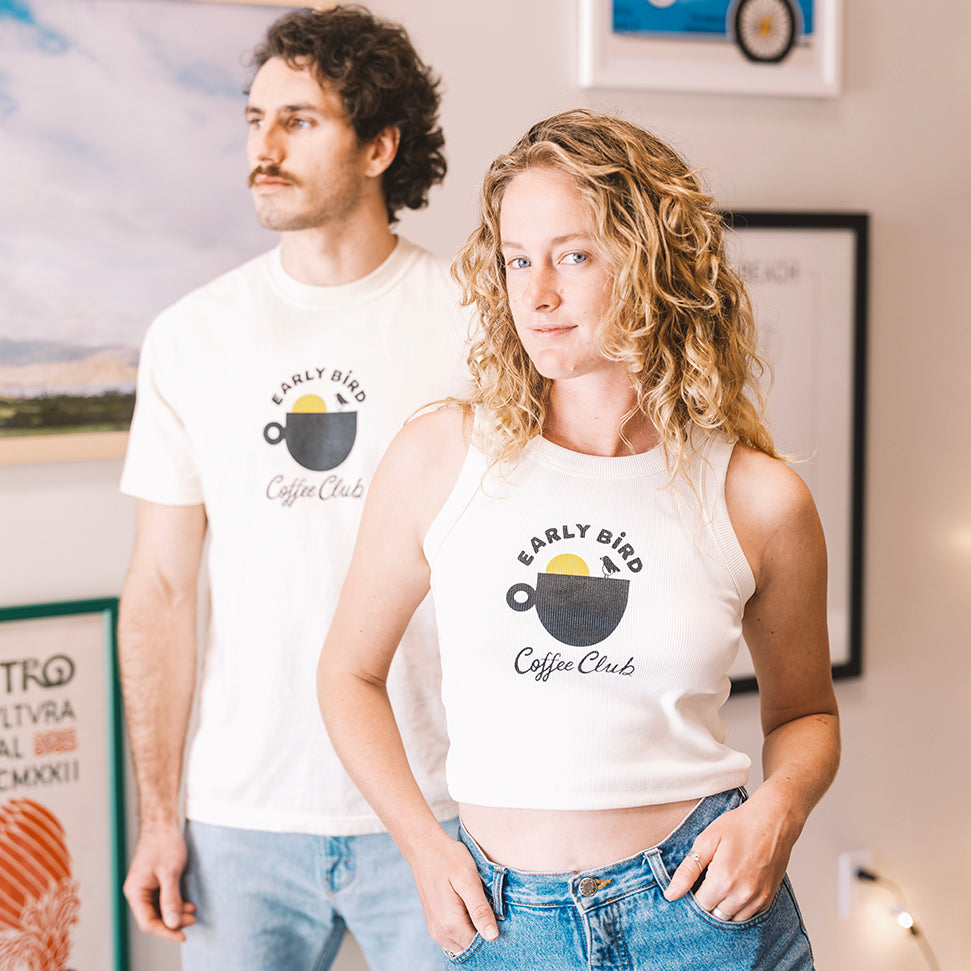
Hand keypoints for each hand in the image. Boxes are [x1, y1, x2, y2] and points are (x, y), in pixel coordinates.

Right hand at [123, 826, 196, 940]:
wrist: (163, 822)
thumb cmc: (164, 843)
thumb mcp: (170, 873)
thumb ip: (171, 899)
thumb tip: (172, 924)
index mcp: (135, 892)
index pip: (148, 923)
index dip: (166, 932)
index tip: (183, 936)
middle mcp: (138, 892)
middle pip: (154, 918)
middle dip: (173, 922)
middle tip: (193, 920)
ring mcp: (146, 887)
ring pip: (160, 909)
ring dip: (176, 913)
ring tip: (193, 912)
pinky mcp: (154, 881)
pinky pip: (163, 899)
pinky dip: (176, 903)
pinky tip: (188, 904)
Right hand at [410, 833, 498, 953]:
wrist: (424, 847)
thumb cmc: (448, 858)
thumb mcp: (468, 879)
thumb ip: (479, 909)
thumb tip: (492, 937)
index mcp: (450, 924)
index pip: (479, 944)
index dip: (492, 931)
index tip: (496, 913)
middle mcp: (440, 932)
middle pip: (470, 945)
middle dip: (482, 931)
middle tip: (487, 905)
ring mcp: (435, 929)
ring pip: (462, 943)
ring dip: (472, 929)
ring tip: (476, 903)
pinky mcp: (433, 923)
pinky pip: (453, 936)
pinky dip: (463, 926)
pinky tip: (466, 905)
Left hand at [662, 795, 795, 921]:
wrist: (774, 821)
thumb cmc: (740, 826)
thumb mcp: (707, 840)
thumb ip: (687, 870)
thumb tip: (670, 894)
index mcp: (723, 881)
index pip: (699, 906)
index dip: (693, 895)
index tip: (695, 881)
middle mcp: (741, 896)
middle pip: (714, 915)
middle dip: (707, 902)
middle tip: (706, 881)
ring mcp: (757, 900)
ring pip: (731, 919)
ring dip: (722, 907)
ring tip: (721, 883)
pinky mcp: (768, 900)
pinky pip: (747, 916)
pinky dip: (738, 907)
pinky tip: (735, 888)